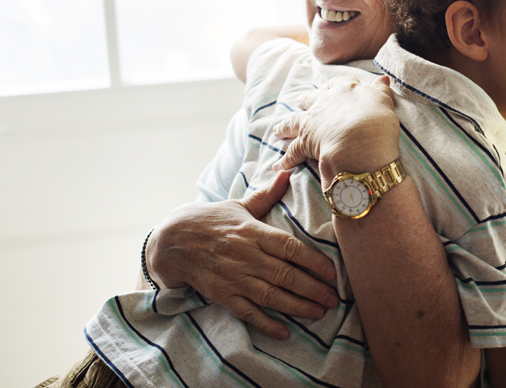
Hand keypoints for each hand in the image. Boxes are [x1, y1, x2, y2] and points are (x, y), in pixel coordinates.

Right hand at [146, 170, 338, 338]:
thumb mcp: (238, 206)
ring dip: (297, 306)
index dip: (313, 261)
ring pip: (270, 295)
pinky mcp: (222, 294)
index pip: (289, 247)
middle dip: (312, 288)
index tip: (332, 272)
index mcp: (252, 232)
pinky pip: (247, 312)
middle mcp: (245, 256)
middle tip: (334, 298)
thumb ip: (266, 196)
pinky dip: (266, 323)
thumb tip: (287, 174)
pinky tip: (284, 331)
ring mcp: (233, 277)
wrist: (171, 241)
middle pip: (285, 274)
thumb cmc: (210, 221)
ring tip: (319, 312)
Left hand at [271, 75, 399, 182]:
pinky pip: (292, 152)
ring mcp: (312, 121)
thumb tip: (383, 78)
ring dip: (285, 127)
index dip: (333, 87)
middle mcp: (325, 102)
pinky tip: (279, 165)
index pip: (337, 83)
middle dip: (305, 102)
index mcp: (345, 90)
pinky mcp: (305, 142)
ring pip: (293, 122)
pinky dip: (285, 160)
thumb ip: (381, 90)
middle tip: (300, 104)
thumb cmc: (377, 122)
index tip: (329, 89)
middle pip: (310, 99)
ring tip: (278, 131)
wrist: (362, 142)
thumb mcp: (384, 102)